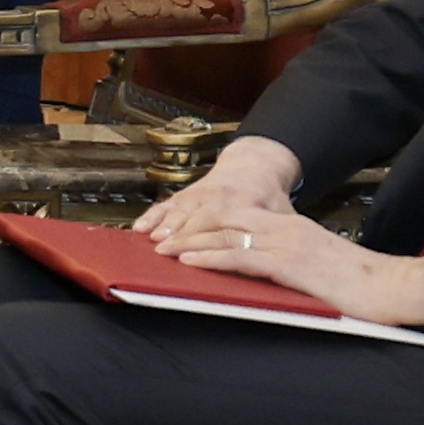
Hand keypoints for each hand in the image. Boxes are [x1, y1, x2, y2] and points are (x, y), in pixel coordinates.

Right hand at [132, 134, 304, 255]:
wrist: (255, 164)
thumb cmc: (269, 196)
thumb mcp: (282, 214)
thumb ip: (277, 234)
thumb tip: (281, 260)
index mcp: (243, 204)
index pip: (222, 228)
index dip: (208, 243)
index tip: (196, 256)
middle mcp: (218, 198)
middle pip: (196, 221)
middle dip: (180, 237)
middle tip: (165, 254)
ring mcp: (200, 195)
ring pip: (179, 212)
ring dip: (165, 226)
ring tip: (153, 240)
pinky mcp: (188, 194)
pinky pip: (167, 204)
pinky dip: (153, 215)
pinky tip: (140, 227)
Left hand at [142, 187, 423, 329]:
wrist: (390, 288)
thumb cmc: (357, 285)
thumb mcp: (315, 267)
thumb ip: (288, 265)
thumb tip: (263, 276)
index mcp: (292, 226)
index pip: (238, 217)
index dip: (205, 222)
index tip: (180, 230)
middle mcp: (286, 228)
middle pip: (225, 220)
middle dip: (189, 228)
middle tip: (160, 238)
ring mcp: (286, 243)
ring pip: (226, 236)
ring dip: (190, 242)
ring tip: (163, 249)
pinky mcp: (288, 263)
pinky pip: (240, 257)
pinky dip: (210, 258)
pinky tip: (189, 261)